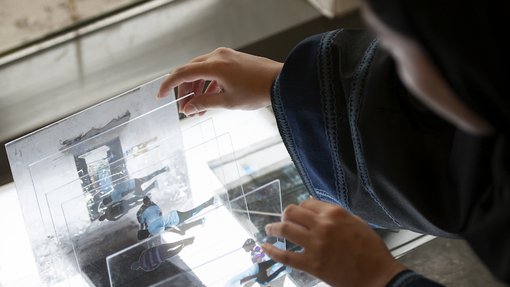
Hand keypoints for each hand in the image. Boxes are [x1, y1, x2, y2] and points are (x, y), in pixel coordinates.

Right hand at [158, 47, 282, 115]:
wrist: (281, 82)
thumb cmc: (257, 91)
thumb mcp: (228, 102)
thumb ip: (204, 103)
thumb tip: (187, 108)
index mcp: (214, 65)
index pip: (183, 73)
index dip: (169, 85)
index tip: (160, 96)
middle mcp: (218, 56)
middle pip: (191, 72)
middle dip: (185, 91)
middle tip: (184, 109)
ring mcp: (226, 56)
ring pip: (202, 71)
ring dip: (197, 89)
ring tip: (198, 109)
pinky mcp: (233, 59)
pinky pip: (214, 70)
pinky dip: (209, 84)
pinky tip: (210, 99)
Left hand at [262, 199, 405, 286]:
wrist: (378, 275)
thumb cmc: (370, 249)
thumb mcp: (356, 222)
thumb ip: (335, 213)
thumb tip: (315, 205)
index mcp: (335, 213)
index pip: (307, 202)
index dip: (300, 207)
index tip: (298, 213)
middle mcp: (323, 225)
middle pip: (292, 212)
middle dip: (285, 215)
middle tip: (282, 220)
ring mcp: (316, 245)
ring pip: (285, 230)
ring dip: (273, 228)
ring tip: (269, 230)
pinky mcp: (312, 264)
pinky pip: (285, 255)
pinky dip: (271, 251)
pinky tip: (265, 247)